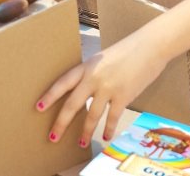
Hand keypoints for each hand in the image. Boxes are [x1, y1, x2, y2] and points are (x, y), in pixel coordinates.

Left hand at [38, 33, 165, 145]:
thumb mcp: (104, 58)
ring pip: (92, 115)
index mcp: (87, 65)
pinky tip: (107, 136)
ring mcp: (109, 87)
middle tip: (53, 136)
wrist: (151, 46)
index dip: (50, 96)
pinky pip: (112, 118)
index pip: (63, 82)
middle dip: (61, 123)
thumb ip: (93, 73)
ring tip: (81, 143)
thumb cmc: (129, 50)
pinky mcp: (124, 95)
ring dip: (86, 132)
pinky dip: (109, 129)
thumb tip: (85, 90)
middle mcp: (94, 77)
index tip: (38, 108)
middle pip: (72, 104)